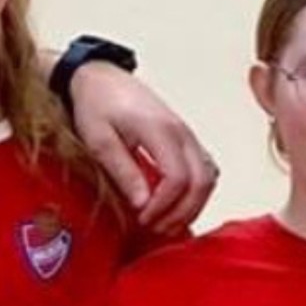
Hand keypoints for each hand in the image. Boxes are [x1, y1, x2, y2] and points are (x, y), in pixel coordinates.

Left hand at [65, 61, 215, 236]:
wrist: (100, 78)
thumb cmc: (96, 105)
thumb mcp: (99, 140)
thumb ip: (123, 172)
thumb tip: (143, 204)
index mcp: (160, 130)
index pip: (178, 178)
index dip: (164, 206)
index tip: (143, 219)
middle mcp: (182, 131)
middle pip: (201, 181)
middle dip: (182, 211)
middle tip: (156, 228)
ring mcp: (187, 133)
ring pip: (209, 176)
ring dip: (194, 204)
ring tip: (166, 221)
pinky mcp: (186, 137)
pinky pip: (205, 167)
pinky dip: (197, 189)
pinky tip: (175, 203)